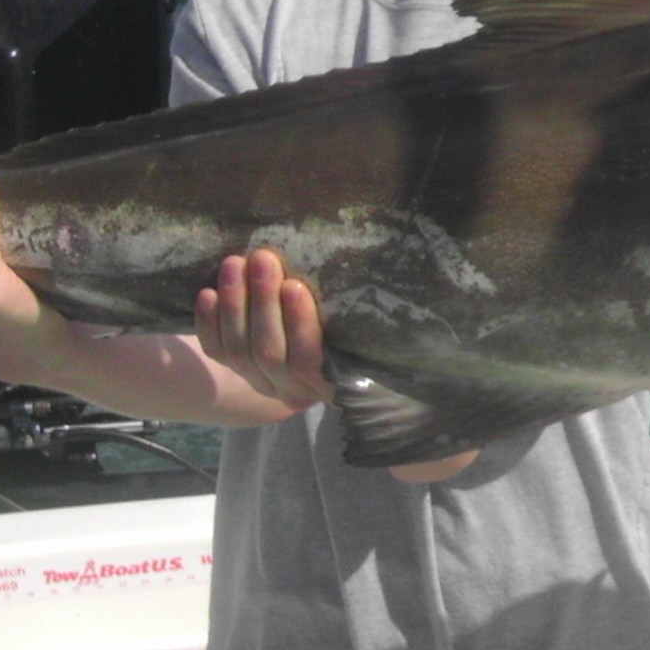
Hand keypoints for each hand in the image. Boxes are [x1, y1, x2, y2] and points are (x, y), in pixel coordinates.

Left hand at [193, 250, 476, 480]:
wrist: (331, 375)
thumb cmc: (378, 347)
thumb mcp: (390, 343)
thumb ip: (399, 329)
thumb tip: (441, 286)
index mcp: (335, 384)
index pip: (311, 362)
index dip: (301, 326)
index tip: (298, 284)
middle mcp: (296, 392)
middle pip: (270, 353)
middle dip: (263, 303)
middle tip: (264, 257)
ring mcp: (263, 384)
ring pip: (240, 351)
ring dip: (236, 305)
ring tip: (238, 262)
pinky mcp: (238, 372)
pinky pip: (217, 352)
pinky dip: (208, 324)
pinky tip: (208, 291)